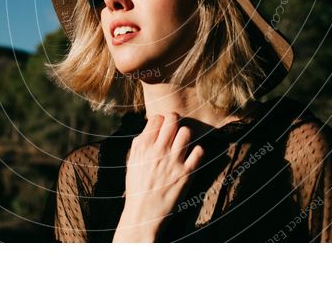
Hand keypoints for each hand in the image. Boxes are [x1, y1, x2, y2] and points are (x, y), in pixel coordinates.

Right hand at [112, 112, 203, 241]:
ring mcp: (174, 161)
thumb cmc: (137, 188)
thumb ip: (140, 143)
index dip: (162, 120)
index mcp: (143, 147)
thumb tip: (151, 128)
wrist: (143, 214)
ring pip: (187, 132)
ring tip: (183, 144)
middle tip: (176, 129)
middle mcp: (158, 151)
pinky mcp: (187, 173)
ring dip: (186, 135)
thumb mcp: (132, 162)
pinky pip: (199, 151)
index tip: (163, 127)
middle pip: (173, 119)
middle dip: (176, 121)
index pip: (157, 118)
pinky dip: (197, 151)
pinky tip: (191, 156)